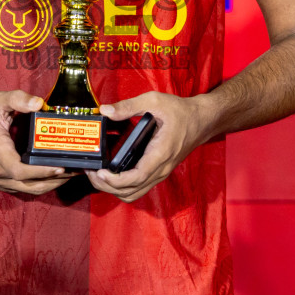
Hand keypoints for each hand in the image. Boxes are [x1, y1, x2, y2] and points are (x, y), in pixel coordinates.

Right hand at [0, 91, 75, 195]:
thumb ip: (18, 99)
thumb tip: (39, 103)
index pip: (21, 170)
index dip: (42, 172)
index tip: (61, 167)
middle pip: (30, 185)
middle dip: (55, 180)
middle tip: (75, 171)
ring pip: (28, 190)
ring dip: (51, 185)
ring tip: (70, 175)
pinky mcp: (1, 184)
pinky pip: (23, 189)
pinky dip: (40, 185)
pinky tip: (54, 177)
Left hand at [86, 92, 215, 202]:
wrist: (203, 120)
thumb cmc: (181, 112)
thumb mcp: (154, 101)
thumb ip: (128, 106)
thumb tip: (106, 110)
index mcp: (160, 153)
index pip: (137, 177)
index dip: (115, 180)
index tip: (100, 172)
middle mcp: (161, 168)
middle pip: (131, 191)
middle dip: (107, 187)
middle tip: (91, 172)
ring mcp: (161, 172)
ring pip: (135, 193)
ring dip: (114, 190)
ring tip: (98, 175)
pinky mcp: (159, 172)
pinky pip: (139, 187)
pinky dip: (123, 187)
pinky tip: (112, 174)